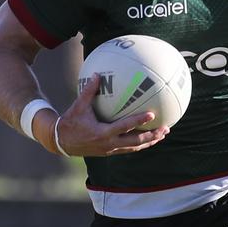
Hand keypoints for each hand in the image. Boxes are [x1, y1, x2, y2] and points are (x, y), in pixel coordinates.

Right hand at [49, 75, 169, 156]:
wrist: (62, 142)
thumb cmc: (71, 122)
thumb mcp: (79, 106)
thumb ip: (89, 91)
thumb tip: (97, 74)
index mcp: (103, 133)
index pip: (125, 126)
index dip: (139, 121)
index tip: (152, 114)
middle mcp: (109, 144)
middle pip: (135, 141)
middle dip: (151, 136)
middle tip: (165, 128)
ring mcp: (111, 150)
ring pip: (134, 147)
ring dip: (149, 141)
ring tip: (163, 134)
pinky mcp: (110, 152)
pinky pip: (129, 148)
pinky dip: (140, 144)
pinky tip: (149, 138)